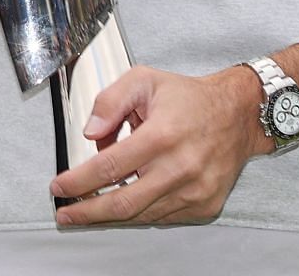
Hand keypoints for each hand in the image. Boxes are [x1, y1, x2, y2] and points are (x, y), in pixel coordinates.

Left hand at [49, 65, 269, 225]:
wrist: (238, 115)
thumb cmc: (189, 99)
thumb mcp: (144, 80)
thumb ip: (110, 102)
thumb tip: (90, 133)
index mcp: (162, 134)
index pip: (109, 167)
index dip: (79, 181)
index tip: (60, 187)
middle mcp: (180, 167)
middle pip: (123, 203)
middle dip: (87, 212)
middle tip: (66, 213)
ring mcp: (195, 191)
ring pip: (141, 214)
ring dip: (110, 214)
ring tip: (89, 207)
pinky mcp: (204, 205)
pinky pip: (162, 217)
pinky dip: (139, 212)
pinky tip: (127, 200)